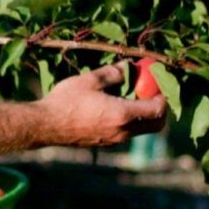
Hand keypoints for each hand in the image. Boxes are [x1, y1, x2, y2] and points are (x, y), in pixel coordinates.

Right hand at [35, 62, 166, 146]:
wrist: (45, 126)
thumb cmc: (66, 101)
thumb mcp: (90, 80)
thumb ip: (113, 73)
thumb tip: (128, 66)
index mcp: (123, 115)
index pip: (158, 109)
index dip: (162, 94)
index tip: (157, 81)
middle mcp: (123, 132)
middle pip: (156, 124)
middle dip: (159, 108)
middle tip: (150, 91)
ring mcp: (114, 140)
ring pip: (142, 130)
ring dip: (144, 114)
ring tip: (132, 96)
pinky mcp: (105, 143)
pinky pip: (127, 133)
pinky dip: (130, 121)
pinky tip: (115, 106)